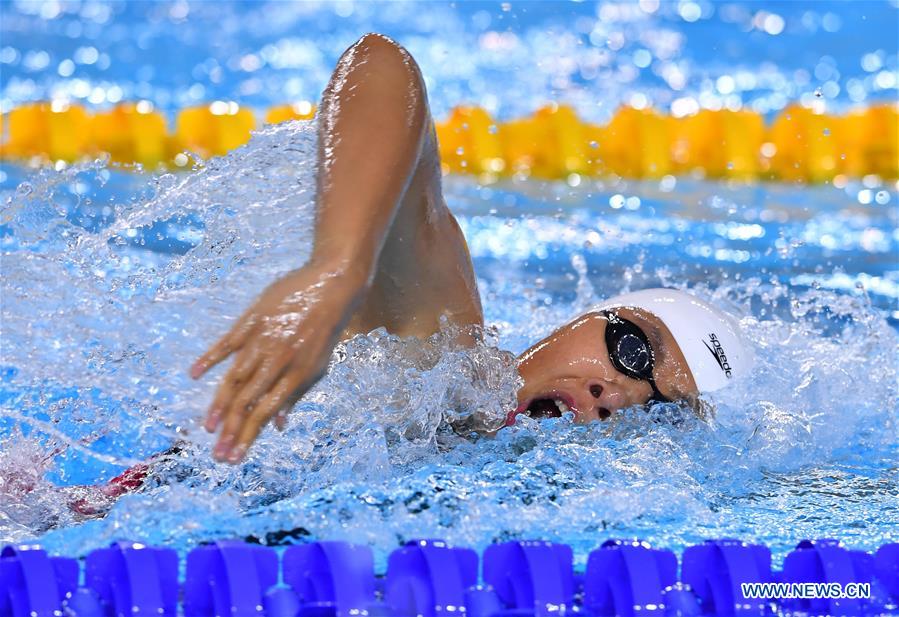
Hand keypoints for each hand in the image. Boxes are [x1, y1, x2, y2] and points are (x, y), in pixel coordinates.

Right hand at [190, 264, 364, 462]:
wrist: (332, 286)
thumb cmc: (325, 330)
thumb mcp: (318, 365)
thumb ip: (295, 395)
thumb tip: (278, 425)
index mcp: (296, 375)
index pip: (266, 413)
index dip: (248, 437)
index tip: (233, 457)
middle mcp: (278, 361)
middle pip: (247, 401)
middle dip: (231, 431)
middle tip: (216, 453)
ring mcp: (264, 339)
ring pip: (235, 377)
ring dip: (220, 404)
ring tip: (208, 426)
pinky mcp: (254, 319)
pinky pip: (228, 342)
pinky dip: (210, 357)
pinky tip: (194, 374)